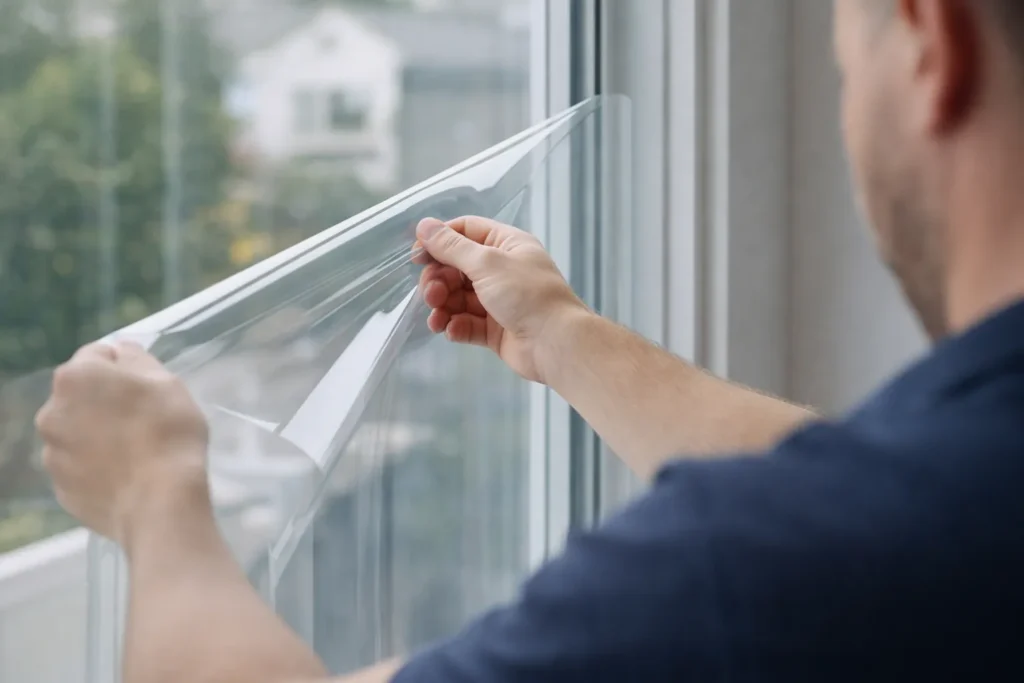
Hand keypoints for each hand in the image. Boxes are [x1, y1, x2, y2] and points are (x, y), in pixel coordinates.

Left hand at [36, 341, 210, 550]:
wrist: (159, 503)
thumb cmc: (168, 432)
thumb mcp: (167, 382)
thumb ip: (136, 359)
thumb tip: (119, 351)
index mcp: (76, 378)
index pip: (98, 356)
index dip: (126, 369)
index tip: (148, 389)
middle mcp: (52, 412)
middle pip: (81, 396)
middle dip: (105, 402)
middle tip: (143, 420)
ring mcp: (52, 453)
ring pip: (77, 432)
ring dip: (98, 434)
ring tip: (135, 453)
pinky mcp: (60, 488)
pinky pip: (80, 467)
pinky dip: (97, 467)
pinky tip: (126, 476)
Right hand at [414, 216, 589, 383]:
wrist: (556, 343)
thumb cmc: (529, 295)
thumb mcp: (487, 263)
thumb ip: (452, 247)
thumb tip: (424, 226)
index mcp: (506, 245)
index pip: (465, 232)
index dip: (439, 241)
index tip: (417, 255)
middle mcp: (502, 270)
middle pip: (457, 267)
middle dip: (438, 280)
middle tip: (430, 293)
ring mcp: (498, 301)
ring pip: (458, 298)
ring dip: (442, 305)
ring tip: (437, 316)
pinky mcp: (495, 329)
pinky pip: (466, 323)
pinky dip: (455, 326)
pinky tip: (451, 330)